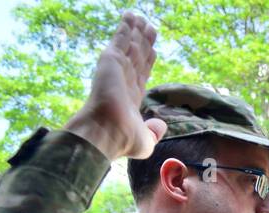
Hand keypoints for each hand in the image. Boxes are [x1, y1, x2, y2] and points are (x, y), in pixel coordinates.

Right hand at [63, 13, 165, 160]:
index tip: (152, 49)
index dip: (147, 61)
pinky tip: (130, 16)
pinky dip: (125, 27)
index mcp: (131, 96)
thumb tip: (161, 126)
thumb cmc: (123, 140)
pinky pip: (121, 39)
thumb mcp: (146, 140)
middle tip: (149, 27)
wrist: (106, 132)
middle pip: (137, 55)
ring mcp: (117, 68)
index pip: (142, 73)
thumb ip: (154, 132)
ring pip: (130, 45)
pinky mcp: (111, 60)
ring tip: (141, 17)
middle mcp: (124, 80)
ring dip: (136, 31)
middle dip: (143, 42)